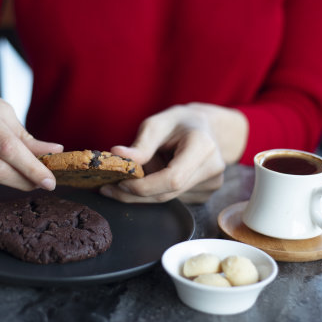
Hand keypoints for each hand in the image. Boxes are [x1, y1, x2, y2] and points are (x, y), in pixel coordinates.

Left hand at [101, 103, 247, 202]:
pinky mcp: (205, 194)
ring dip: (144, 192)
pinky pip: (173, 199)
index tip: (119, 182)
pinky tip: (154, 176)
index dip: (143, 186)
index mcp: (203, 146)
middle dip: (135, 194)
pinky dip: (156, 191)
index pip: (172, 179)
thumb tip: (118, 156)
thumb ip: (140, 144)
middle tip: (109, 188)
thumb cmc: (179, 123)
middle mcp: (212, 169)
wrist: (207, 129)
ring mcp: (212, 184)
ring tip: (135, 174)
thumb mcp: (157, 124)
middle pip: (167, 194)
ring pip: (168, 199)